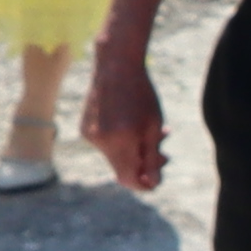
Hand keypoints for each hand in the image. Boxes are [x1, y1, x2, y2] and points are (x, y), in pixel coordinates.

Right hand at [85, 33, 168, 192]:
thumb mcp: (153, 126)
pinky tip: (134, 124)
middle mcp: (100, 142)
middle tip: (165, 155)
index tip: (156, 181)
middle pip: (123, 169)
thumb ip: (152, 157)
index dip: (143, 185)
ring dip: (135, 150)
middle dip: (144, 166)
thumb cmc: (140, 94)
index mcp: (119, 141)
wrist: (116, 65)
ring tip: (157, 132)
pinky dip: (122, 141)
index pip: (129, 179)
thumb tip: (152, 185)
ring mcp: (89, 135)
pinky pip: (106, 144)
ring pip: (115, 156)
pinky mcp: (85, 128)